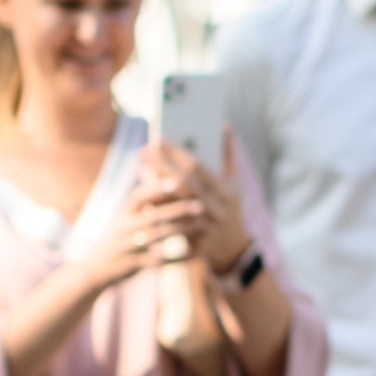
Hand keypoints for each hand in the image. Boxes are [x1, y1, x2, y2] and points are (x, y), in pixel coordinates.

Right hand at [84, 178, 208, 289]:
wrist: (97, 267)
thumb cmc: (120, 235)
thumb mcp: (126, 216)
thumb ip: (145, 200)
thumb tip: (162, 172)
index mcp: (123, 211)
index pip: (138, 196)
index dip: (156, 188)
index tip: (178, 181)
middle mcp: (123, 227)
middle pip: (152, 216)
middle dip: (177, 210)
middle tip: (200, 205)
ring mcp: (127, 246)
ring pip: (157, 237)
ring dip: (182, 231)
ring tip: (203, 225)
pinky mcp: (133, 265)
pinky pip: (159, 261)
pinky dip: (178, 257)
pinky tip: (197, 252)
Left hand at [142, 135, 252, 277]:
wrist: (234, 250)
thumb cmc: (229, 209)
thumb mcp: (233, 184)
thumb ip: (228, 155)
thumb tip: (225, 125)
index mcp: (226, 191)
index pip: (198, 167)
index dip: (177, 153)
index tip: (159, 139)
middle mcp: (217, 208)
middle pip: (184, 183)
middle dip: (162, 165)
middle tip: (144, 150)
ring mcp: (208, 227)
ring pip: (177, 206)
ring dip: (156, 190)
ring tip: (141, 171)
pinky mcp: (197, 242)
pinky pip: (174, 229)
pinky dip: (159, 218)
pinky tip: (143, 206)